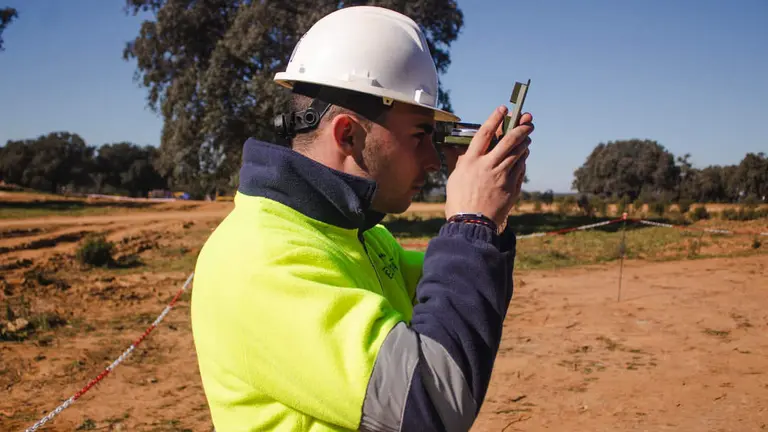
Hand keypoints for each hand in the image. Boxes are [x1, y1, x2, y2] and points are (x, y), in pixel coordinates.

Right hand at [444, 106, 533, 227]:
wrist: (471, 224)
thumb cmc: (459, 202)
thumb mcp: (455, 178)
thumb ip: (463, 162)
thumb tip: (468, 152)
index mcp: (471, 161)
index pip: (485, 133)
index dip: (495, 118)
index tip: (503, 108)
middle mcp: (488, 165)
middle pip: (508, 140)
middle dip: (520, 128)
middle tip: (528, 121)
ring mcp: (501, 176)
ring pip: (518, 153)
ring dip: (524, 142)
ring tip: (528, 136)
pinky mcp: (511, 187)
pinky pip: (520, 169)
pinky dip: (523, 159)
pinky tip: (524, 155)